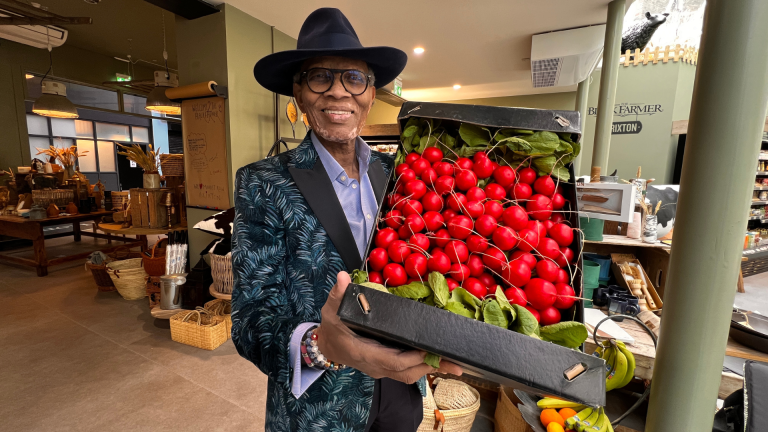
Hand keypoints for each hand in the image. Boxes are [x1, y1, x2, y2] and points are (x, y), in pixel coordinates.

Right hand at [316, 271, 461, 383]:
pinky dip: (424, 366)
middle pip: (406, 372)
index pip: (390, 361)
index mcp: (363, 353)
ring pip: (409, 374)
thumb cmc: (332, 328)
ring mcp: (382, 368)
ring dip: (431, 369)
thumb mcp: (331, 310)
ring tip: (454, 363)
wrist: (328, 346)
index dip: (410, 358)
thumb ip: (338, 294)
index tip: (426, 350)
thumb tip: (342, 278)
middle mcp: (375, 365)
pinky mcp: (387, 367)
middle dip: (430, 366)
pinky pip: (408, 371)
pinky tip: (440, 360)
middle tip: (453, 361)